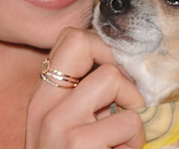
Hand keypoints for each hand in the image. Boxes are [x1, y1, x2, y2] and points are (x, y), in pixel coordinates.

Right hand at [25, 27, 145, 148]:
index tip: (118, 74)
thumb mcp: (64, 128)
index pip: (69, 41)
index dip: (102, 48)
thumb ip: (81, 100)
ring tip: (127, 131)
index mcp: (41, 97)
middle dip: (114, 58)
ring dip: (133, 105)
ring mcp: (58, 122)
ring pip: (112, 76)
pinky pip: (129, 121)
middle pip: (80, 41)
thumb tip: (119, 70)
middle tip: (127, 91)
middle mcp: (43, 104)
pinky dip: (137, 138)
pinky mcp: (79, 143)